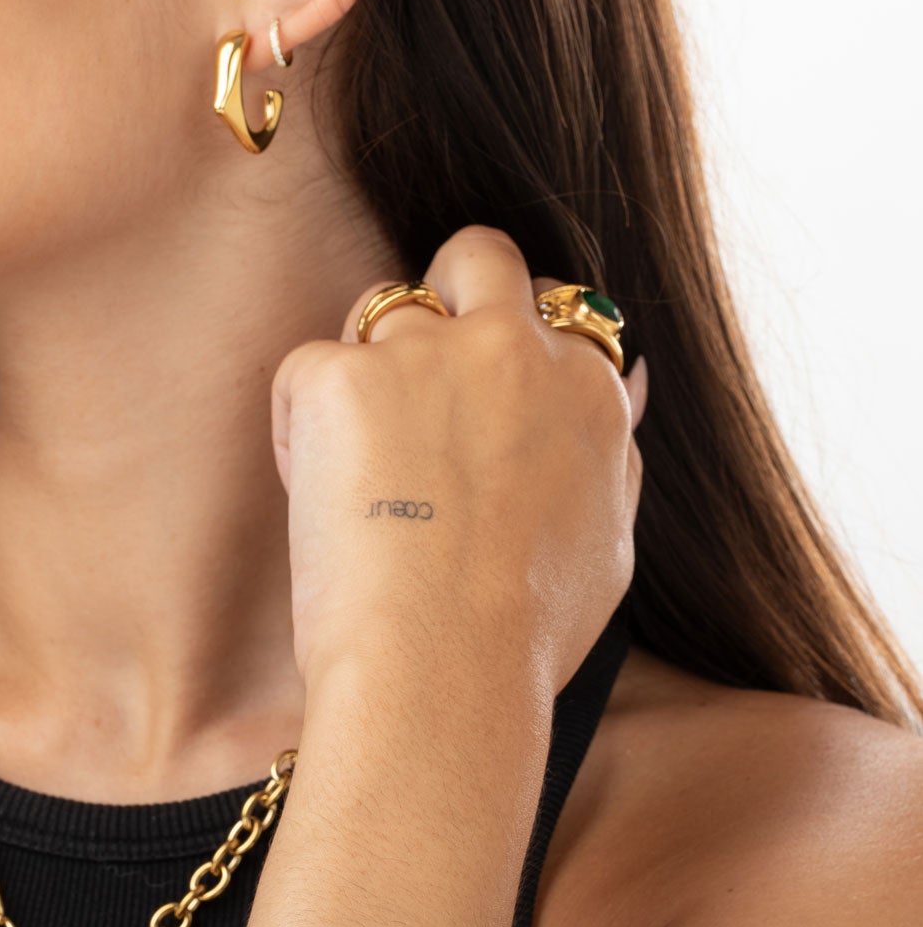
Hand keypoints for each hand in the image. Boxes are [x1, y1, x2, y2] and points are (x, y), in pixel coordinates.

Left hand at [271, 223, 646, 701]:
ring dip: (365, 372)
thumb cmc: (523, 637)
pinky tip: (314, 496)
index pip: (553, 313)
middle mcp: (513, 349)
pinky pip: (305, 371)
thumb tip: (625, 391)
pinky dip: (301, 426)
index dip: (508, 347)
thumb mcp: (609, 548)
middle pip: (477, 259)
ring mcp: (425, 354)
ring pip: (382, 308)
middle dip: (445, 291)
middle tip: (409, 378)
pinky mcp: (342, 378)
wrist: (442, 667)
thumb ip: (612, 456)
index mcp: (586, 389)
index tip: (478, 402)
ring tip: (357, 472)